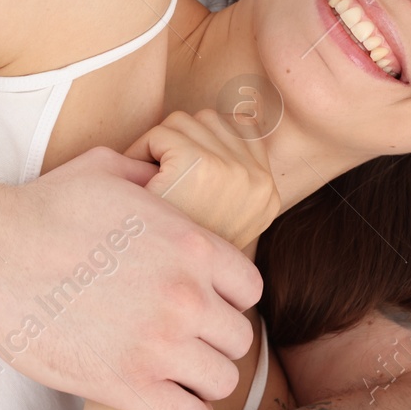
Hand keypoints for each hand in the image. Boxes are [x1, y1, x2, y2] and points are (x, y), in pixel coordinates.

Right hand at [0, 146, 262, 409]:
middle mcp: (186, 297)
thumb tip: (165, 178)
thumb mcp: (105, 170)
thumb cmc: (40, 210)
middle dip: (214, 338)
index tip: (204, 300)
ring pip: (223, 381)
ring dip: (201, 377)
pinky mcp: (128, 386)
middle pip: (239, 337)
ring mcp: (160, 345)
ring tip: (173, 370)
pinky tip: (164, 400)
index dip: (227, 296)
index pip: (250, 288)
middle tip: (184, 336)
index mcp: (190, 245)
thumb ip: (149, 176)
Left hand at [125, 110, 280, 251]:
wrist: (151, 290)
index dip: (202, 142)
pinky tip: (143, 188)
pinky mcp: (199, 167)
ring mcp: (233, 173)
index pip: (241, 127)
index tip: (182, 173)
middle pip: (211, 121)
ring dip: (159, 147)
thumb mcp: (217, 219)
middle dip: (179, 142)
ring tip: (153, 186)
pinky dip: (142, 153)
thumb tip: (222, 119)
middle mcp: (259, 181)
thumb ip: (229, 178)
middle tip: (161, 181)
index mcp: (268, 194)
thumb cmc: (172, 254)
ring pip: (185, 123)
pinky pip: (161, 135)